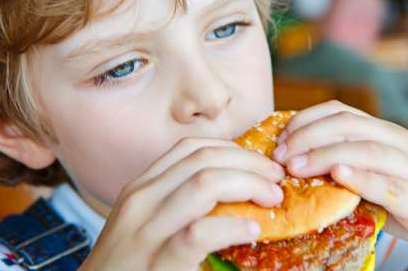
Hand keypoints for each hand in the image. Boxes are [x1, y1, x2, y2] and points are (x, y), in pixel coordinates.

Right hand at [81, 138, 284, 269]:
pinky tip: (251, 230)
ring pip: (205, 184)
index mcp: (141, 189)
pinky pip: (199, 233)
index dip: (234, 149)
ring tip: (272, 201)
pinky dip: (232, 227)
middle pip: (204, 159)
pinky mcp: (157, 263)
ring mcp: (145, 232)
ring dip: (249, 186)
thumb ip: (178, 204)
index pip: (191, 148)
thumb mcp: (145, 226)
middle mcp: (140, 202)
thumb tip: (234, 187)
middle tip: (277, 181)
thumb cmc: (130, 269)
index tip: (261, 165)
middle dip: (250, 164)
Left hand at [272, 102, 407, 265]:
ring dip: (325, 155)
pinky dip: (362, 178)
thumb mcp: (387, 180)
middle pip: (349, 125)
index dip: (307, 120)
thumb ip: (355, 172)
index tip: (280, 137)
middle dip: (308, 135)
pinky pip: (390, 184)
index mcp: (391, 136)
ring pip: (366, 150)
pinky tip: (339, 177)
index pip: (342, 114)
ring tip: (296, 165)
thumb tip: (303, 174)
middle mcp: (403, 145)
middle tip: (280, 154)